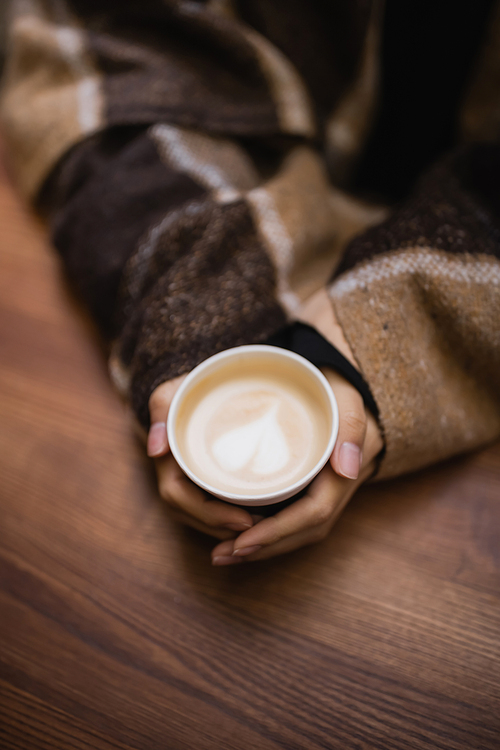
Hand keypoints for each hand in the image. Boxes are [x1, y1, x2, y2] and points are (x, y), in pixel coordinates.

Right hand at [147, 375, 257, 539]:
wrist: (195, 387)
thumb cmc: (185, 388)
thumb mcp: (172, 392)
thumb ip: (162, 409)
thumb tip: (156, 449)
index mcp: (166, 461)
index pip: (178, 498)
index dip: (210, 515)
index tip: (245, 520)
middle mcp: (174, 478)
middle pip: (193, 516)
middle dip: (225, 529)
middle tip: (265, 529)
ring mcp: (189, 483)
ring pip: (203, 519)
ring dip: (230, 529)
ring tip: (268, 529)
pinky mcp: (206, 483)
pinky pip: (215, 509)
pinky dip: (234, 519)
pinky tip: (264, 518)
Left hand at [210, 403, 381, 563]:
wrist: (341, 384)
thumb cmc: (335, 386)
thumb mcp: (346, 395)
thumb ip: (351, 423)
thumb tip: (346, 469)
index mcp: (343, 473)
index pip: (313, 515)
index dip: (278, 532)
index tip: (242, 541)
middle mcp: (336, 488)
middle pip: (303, 532)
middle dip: (264, 548)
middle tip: (222, 554)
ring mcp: (325, 490)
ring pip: (297, 530)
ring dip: (262, 547)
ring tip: (223, 553)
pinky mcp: (310, 486)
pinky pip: (291, 516)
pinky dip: (266, 531)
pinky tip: (237, 533)